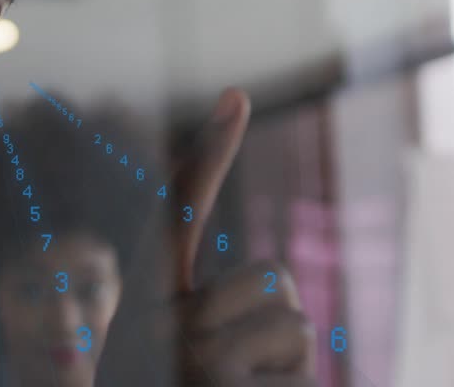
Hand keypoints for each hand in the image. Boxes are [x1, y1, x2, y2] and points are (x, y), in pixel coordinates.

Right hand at [95, 89, 316, 385]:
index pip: (181, 212)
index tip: (236, 96)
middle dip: (280, 326)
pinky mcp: (222, 384)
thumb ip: (208, 323)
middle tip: (244, 378)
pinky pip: (305, 365)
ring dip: (292, 365)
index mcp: (148, 306)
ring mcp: (191, 356)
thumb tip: (247, 299)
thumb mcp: (191, 358)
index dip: (211, 153)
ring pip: (296, 321)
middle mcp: (158, 324)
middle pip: (274, 279)